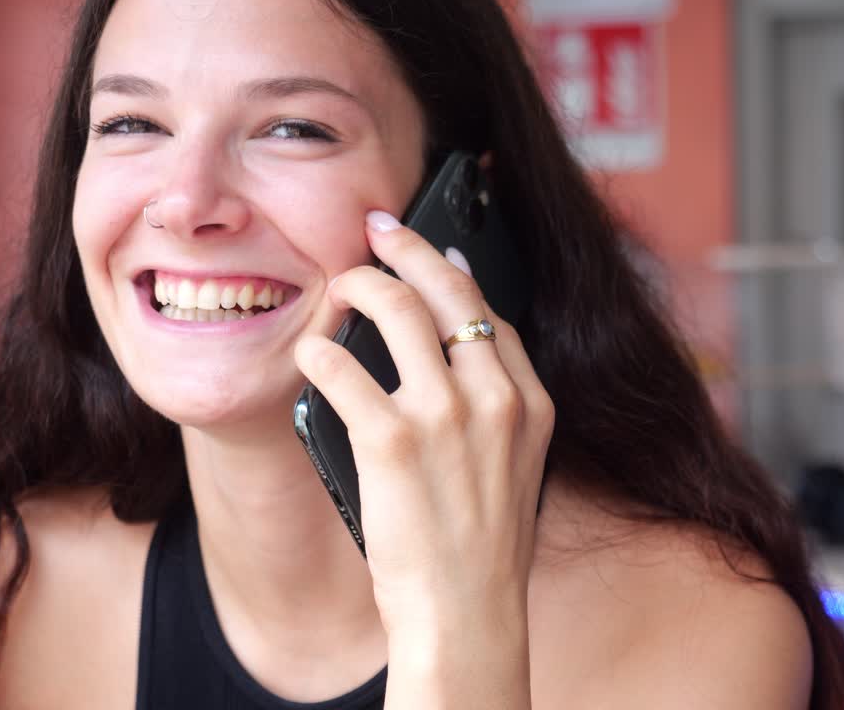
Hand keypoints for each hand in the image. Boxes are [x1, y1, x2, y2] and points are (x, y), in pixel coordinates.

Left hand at [293, 210, 554, 641]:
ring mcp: (446, 416)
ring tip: (337, 289)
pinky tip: (310, 355)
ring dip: (357, 285)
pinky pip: (341, 367)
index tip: (432, 253)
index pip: (491, 314)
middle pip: (448, 289)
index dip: (455, 273)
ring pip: (394, 308)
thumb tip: (459, 354)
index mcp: (532, 404)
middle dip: (407, 246)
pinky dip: (318, 352)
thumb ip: (498, 411)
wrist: (468, 614)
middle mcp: (496, 397)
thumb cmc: (483, 550)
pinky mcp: (392, 442)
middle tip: (378, 228)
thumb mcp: (516, 469)